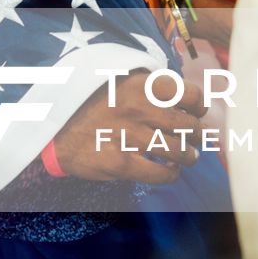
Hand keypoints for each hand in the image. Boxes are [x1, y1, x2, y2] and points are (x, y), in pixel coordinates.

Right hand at [51, 68, 206, 182]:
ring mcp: (128, 136)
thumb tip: (188, 101)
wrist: (58, 131)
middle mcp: (137, 108)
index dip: (200, 106)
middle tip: (195, 139)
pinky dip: (172, 174)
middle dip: (197, 135)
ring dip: (189, 156)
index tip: (197, 112)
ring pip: (178, 150)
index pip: (189, 93)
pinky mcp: (120, 162)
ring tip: (188, 157)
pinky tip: (170, 171)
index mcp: (140, 85)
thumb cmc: (96, 107)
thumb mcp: (121, 84)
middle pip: (187, 125)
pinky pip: (160, 173)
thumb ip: (151, 89)